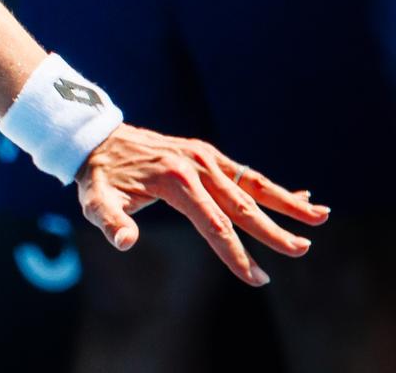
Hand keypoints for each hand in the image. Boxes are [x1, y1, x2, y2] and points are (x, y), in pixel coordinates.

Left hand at [76, 122, 329, 284]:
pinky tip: (301, 198)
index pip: (213, 225)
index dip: (235, 253)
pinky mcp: (207, 154)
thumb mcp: (94, 201)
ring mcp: (204, 157)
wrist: (96, 138)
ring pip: (252, 185)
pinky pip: (245, 174)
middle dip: (272, 231)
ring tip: (320, 216)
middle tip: (300, 250)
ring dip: (288, 201)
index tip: (257, 277)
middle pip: (240, 206)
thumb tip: (124, 242)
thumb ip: (110, 222)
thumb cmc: (98, 177)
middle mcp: (195, 165)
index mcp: (174, 181)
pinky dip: (273, 187)